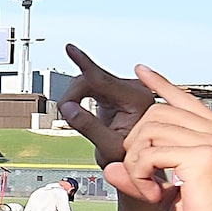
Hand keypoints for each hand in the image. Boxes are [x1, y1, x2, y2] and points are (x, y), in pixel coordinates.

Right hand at [59, 45, 159, 166]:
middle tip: (67, 117)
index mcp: (138, 100)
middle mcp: (135, 89)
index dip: (83, 63)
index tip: (71, 48)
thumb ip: (87, 126)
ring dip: (77, 99)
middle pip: (91, 80)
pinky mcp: (121, 91)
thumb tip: (67, 107)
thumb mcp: (108, 147)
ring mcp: (128, 88)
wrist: (144, 162)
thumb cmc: (132, 159)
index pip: (102, 79)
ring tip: (79, 120)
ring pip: (90, 82)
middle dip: (74, 97)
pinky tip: (82, 111)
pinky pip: (94, 86)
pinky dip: (83, 99)